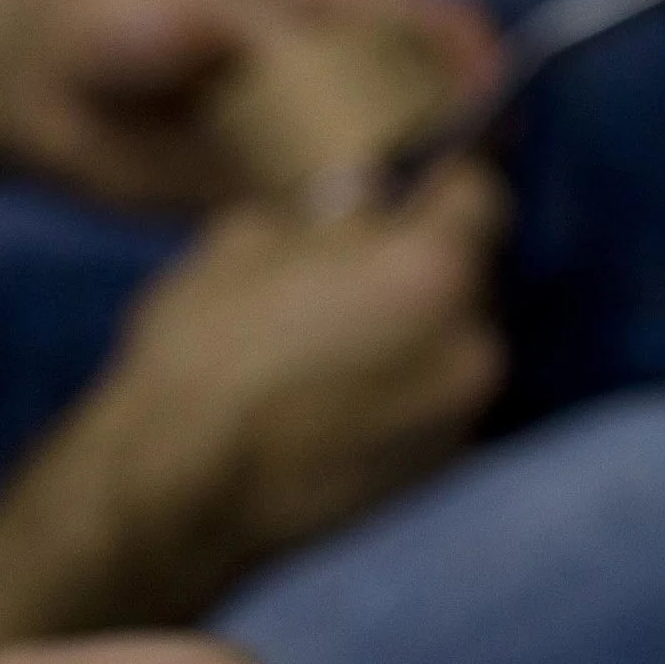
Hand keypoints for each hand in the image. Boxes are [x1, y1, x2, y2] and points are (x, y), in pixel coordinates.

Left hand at [0, 0, 498, 206]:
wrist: (20, 80)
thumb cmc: (105, 12)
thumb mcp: (184, 4)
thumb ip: (249, 31)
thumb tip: (284, 60)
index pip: (436, 20)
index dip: (475, 61)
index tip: (489, 111)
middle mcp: (337, 64)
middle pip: (433, 99)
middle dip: (455, 139)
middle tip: (450, 185)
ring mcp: (313, 127)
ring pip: (398, 160)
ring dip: (414, 193)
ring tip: (407, 223)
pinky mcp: (280, 186)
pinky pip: (343, 212)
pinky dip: (360, 232)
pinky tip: (355, 251)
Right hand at [93, 158, 510, 603]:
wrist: (184, 490)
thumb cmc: (205, 354)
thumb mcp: (252, 240)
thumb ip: (330, 215)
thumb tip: (361, 201)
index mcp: (433, 268)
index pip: (480, 196)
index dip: (452, 178)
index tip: (432, 173)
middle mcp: (474, 339)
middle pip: (472, 274)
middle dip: (427, 260)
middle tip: (364, 261)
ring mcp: (466, 409)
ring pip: (458, 338)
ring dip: (421, 325)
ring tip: (345, 332)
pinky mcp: (446, 462)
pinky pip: (441, 395)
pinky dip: (410, 380)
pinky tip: (347, 386)